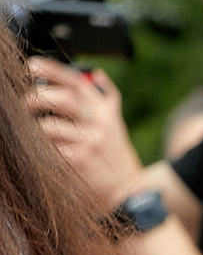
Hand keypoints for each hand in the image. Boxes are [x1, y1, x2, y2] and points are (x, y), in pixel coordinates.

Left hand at [25, 57, 146, 212]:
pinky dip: (40, 145)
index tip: (33, 65)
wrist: (127, 188)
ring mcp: (90, 142)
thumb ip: (106, 98)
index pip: (78, 82)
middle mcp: (100, 124)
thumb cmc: (114, 154)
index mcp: (105, 111)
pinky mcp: (79, 161)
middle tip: (24, 103)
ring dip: (34, 126)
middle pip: (63, 99)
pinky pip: (49, 148)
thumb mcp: (115, 123)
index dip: (53, 70)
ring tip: (29, 128)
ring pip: (50, 126)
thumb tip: (97, 74)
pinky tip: (39, 147)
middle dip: (37, 98)